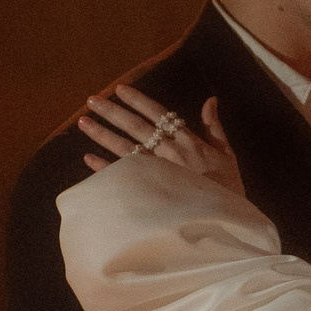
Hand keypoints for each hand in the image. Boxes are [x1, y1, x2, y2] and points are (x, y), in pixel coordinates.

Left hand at [79, 85, 244, 195]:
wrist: (224, 221)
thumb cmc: (227, 189)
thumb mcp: (227, 155)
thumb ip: (214, 127)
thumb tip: (210, 100)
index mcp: (187, 141)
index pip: (159, 113)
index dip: (139, 100)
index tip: (120, 89)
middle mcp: (168, 152)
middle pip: (136, 126)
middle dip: (112, 111)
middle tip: (92, 100)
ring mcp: (156, 172)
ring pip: (123, 148)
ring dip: (102, 134)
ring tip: (83, 122)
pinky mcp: (148, 191)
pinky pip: (121, 177)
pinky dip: (103, 168)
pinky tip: (88, 158)